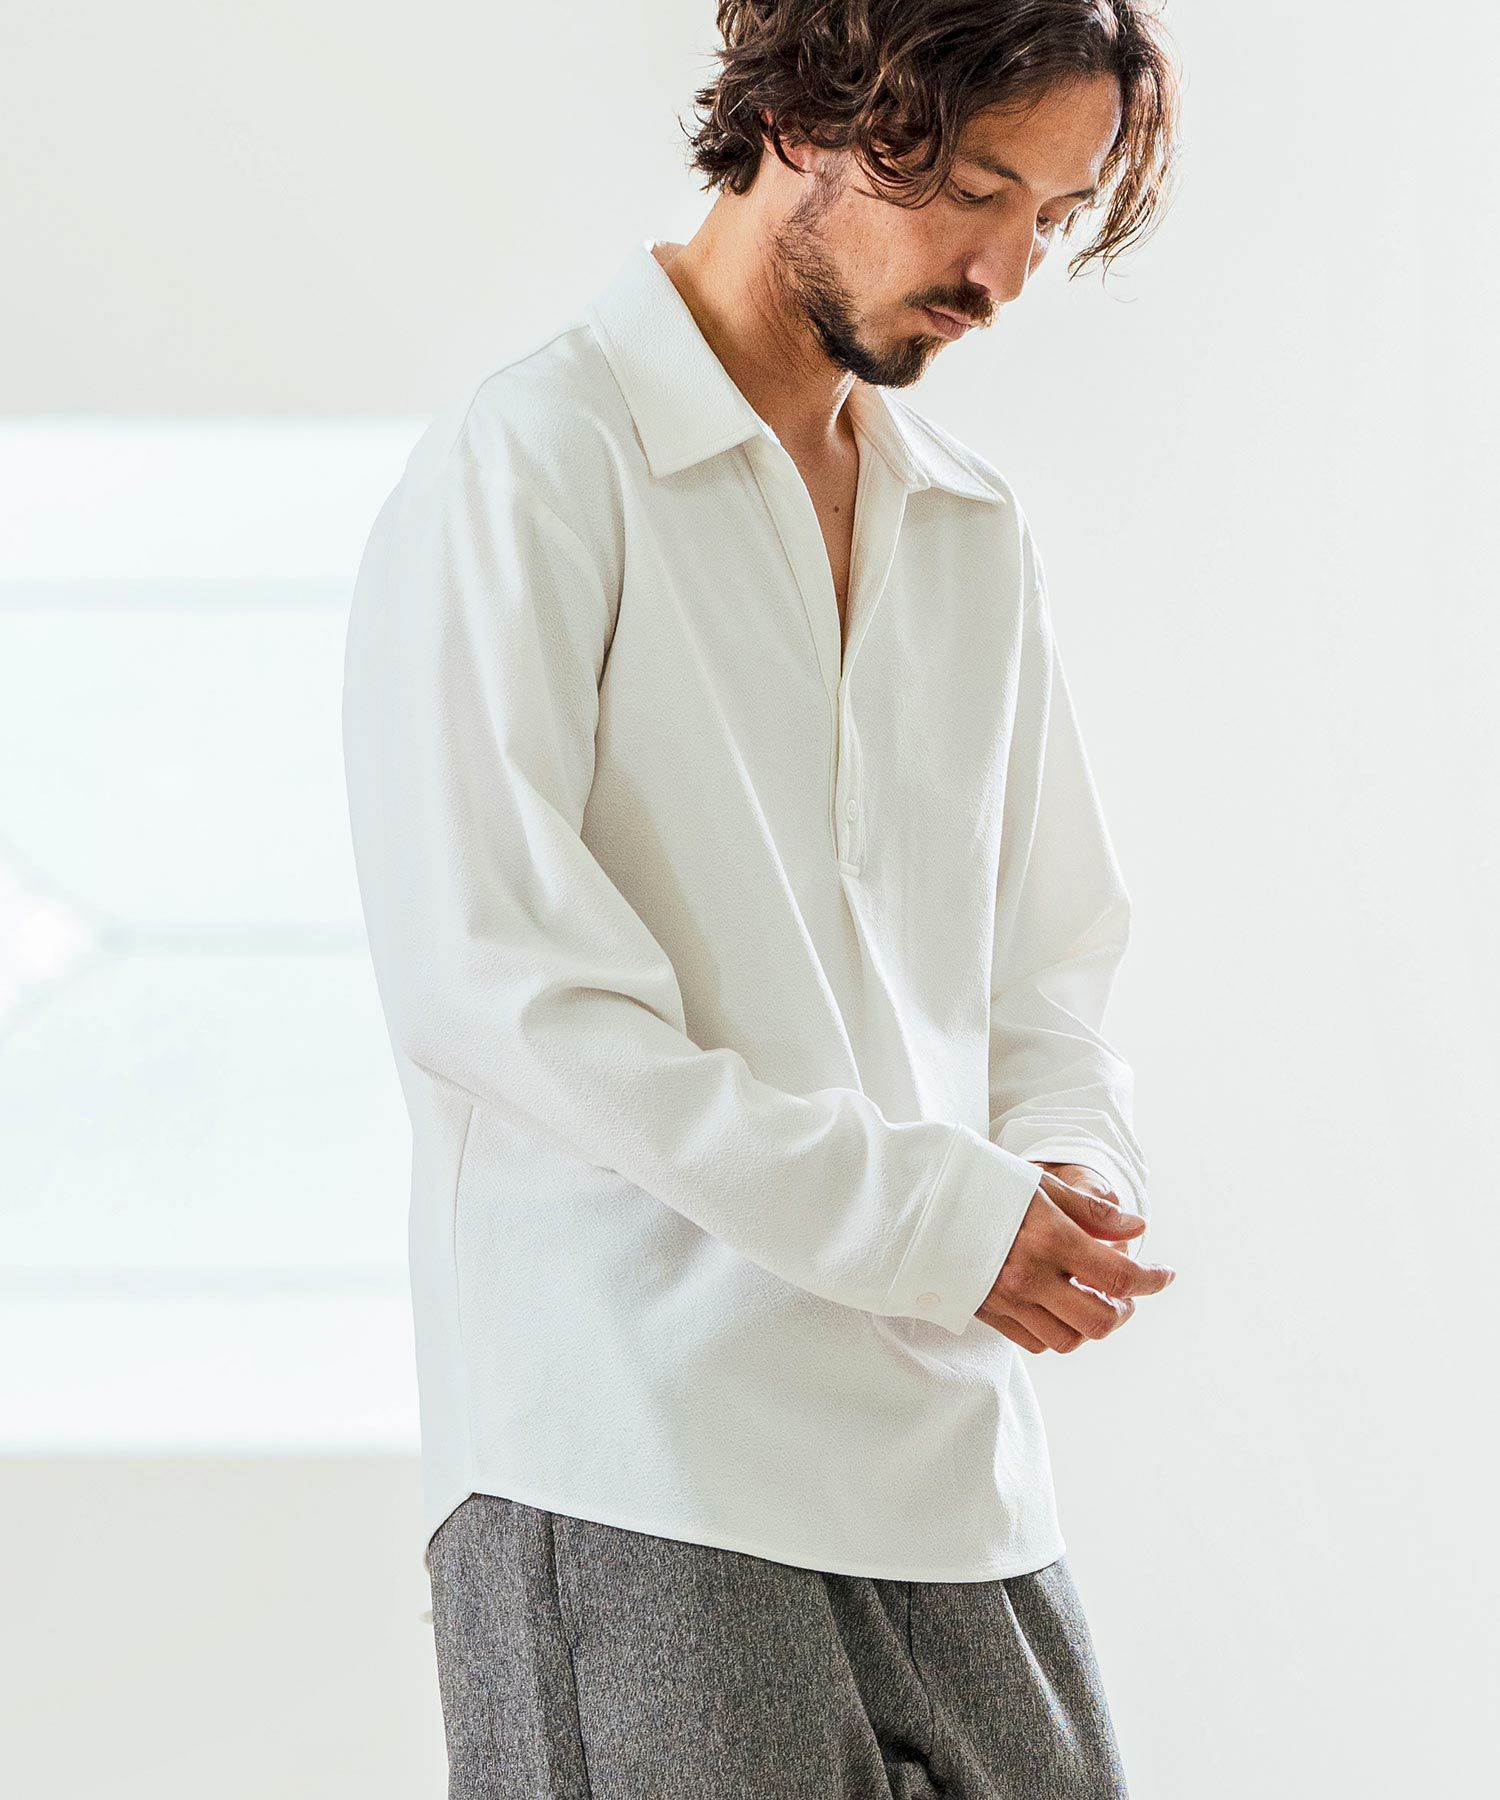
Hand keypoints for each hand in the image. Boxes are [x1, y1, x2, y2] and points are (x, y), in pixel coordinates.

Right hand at [974, 1163, 1176, 1353]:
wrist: (915, 1199)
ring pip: (1068, 1339)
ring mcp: (1004, 1299)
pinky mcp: (986, 1312)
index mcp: (1047, 1238)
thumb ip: (1092, 1211)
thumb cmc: (981, 1182)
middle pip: (1099, 1322)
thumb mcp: (1039, 1184)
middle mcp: (1028, 1276)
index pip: (1119, 1277)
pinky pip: (1035, 1341)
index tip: (1165, 1275)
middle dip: (1124, 1311)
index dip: (1153, 1281)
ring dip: (1090, 1324)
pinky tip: (1057, 1305)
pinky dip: (1057, 1330)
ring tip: (1092, 1298)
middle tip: (1125, 1292)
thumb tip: (1138, 1229)